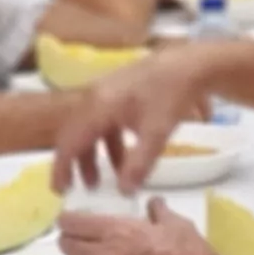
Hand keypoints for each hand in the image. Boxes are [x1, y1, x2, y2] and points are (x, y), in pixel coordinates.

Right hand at [49, 50, 220, 192]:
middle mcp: (95, 96)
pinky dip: (111, 141)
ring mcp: (107, 91)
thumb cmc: (172, 95)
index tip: (61, 191)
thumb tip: (124, 192)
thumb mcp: (157, 133)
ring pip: (92, 128)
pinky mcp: (120, 90)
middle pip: (76, 134)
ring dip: (97, 154)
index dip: (62, 168)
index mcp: (97, 105)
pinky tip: (127, 154)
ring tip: (110, 177)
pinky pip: (105, 120)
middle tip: (85, 188)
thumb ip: (139, 164)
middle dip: (79, 164)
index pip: (69, 142)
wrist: (192, 62)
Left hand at [60, 197, 243, 254]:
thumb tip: (152, 202)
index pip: (71, 223)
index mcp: (116, 231)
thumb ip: (157, 210)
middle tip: (81, 242)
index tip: (73, 221)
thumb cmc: (190, 254)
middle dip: (70, 241)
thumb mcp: (176, 223)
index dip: (68, 220)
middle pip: (66, 246)